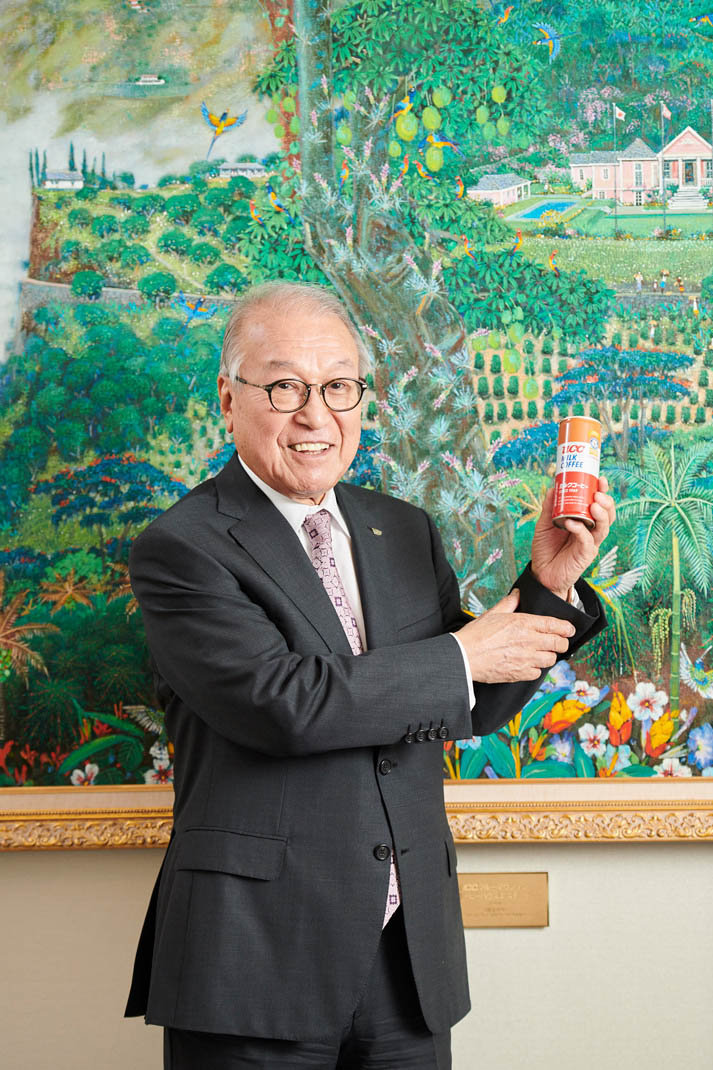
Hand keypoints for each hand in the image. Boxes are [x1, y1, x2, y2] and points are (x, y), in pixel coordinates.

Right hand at [455, 588, 575, 683]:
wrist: (465, 656)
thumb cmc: (476, 634)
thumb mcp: (493, 613)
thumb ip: (509, 602)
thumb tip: (518, 594)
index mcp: (524, 623)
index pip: (555, 625)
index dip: (566, 628)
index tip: (569, 629)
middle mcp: (529, 641)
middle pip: (558, 644)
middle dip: (561, 643)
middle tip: (558, 642)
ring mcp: (526, 659)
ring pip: (550, 659)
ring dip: (548, 656)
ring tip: (540, 653)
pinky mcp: (520, 673)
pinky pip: (537, 673)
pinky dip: (535, 669)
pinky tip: (527, 664)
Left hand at [530, 476, 615, 599]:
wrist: (541, 574)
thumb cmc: (545, 549)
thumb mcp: (544, 524)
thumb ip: (549, 508)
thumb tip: (553, 487)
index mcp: (584, 521)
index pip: (599, 505)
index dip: (602, 492)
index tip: (600, 479)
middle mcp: (590, 532)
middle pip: (608, 515)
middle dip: (606, 502)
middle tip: (597, 494)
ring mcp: (590, 543)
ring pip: (604, 527)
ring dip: (601, 514)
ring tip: (593, 505)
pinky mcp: (585, 555)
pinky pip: (587, 540)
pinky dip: (581, 530)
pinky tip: (571, 523)